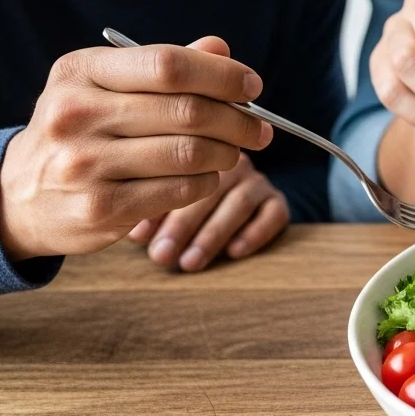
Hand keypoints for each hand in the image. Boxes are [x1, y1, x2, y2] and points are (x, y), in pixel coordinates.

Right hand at [0, 37, 273, 260]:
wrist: (19, 196)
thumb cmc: (81, 131)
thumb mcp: (105, 88)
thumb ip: (162, 68)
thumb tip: (220, 48)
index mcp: (80, 72)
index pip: (168, 64)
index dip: (221, 75)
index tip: (252, 86)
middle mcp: (76, 114)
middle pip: (188, 111)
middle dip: (238, 120)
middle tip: (260, 130)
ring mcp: (85, 164)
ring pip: (190, 153)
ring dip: (227, 153)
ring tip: (234, 153)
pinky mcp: (100, 208)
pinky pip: (181, 190)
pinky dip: (206, 182)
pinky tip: (206, 177)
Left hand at [126, 153, 287, 270]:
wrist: (228, 209)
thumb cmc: (183, 209)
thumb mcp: (163, 208)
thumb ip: (152, 213)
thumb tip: (137, 232)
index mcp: (197, 153)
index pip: (181, 173)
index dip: (160, 206)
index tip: (141, 237)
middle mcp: (230, 161)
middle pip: (210, 188)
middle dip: (183, 226)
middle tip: (162, 255)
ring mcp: (256, 180)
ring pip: (239, 202)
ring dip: (213, 235)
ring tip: (190, 263)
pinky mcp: (277, 200)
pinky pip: (273, 213)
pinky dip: (254, 233)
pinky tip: (234, 252)